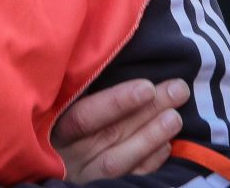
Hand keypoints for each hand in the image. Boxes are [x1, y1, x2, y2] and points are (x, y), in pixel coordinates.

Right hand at [52, 79, 187, 179]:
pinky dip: (147, 163)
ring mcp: (82, 173)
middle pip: (109, 134)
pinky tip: (166, 146)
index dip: (116, 103)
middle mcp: (67, 153)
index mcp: (52, 126)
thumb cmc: (51, 122)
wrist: (53, 162)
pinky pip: (126, 178)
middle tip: (178, 90)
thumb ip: (73, 87)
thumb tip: (108, 55)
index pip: (84, 116)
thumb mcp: (53, 102)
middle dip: (146, 111)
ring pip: (118, 160)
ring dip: (149, 137)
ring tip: (175, 117)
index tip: (148, 87)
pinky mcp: (97, 186)